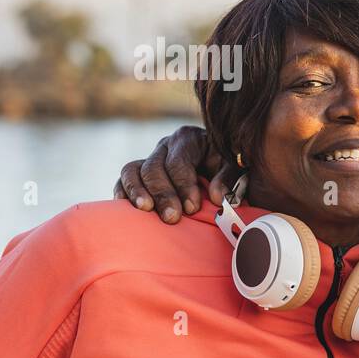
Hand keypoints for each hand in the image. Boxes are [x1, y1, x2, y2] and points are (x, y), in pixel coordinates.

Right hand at [112, 125, 233, 222]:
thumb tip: (216, 197)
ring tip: (146, 211)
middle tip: (172, 218)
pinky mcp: (138, 172)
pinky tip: (128, 210)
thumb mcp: (234, 168)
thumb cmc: (227, 168)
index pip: (179, 162)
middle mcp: (165, 146)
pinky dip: (123, 192)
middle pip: (154, 168)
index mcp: (188, 139)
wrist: (217, 166)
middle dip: (163, 194)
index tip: (192, 208)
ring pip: (133, 171)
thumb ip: (228, 180)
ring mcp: (149, 158)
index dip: (183, 185)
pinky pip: (123, 179)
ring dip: (138, 192)